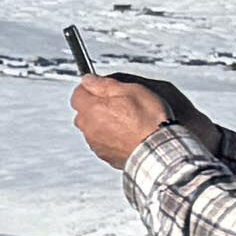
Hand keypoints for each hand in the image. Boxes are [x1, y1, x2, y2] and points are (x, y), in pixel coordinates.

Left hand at [71, 71, 187, 165]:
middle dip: (94, 106)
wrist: (158, 149)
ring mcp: (96, 144)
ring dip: (101, 122)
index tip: (99, 87)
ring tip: (124, 120)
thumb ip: (104, 84)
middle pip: (82, 113)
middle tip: (115, 103)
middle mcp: (89, 128)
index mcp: (92, 109)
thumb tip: (89, 80)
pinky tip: (125, 133)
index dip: (88, 88)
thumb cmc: (148, 120)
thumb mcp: (131, 90)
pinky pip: (101, 142)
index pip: (77, 95)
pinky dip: (108, 137)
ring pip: (91, 128)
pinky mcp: (105, 155)